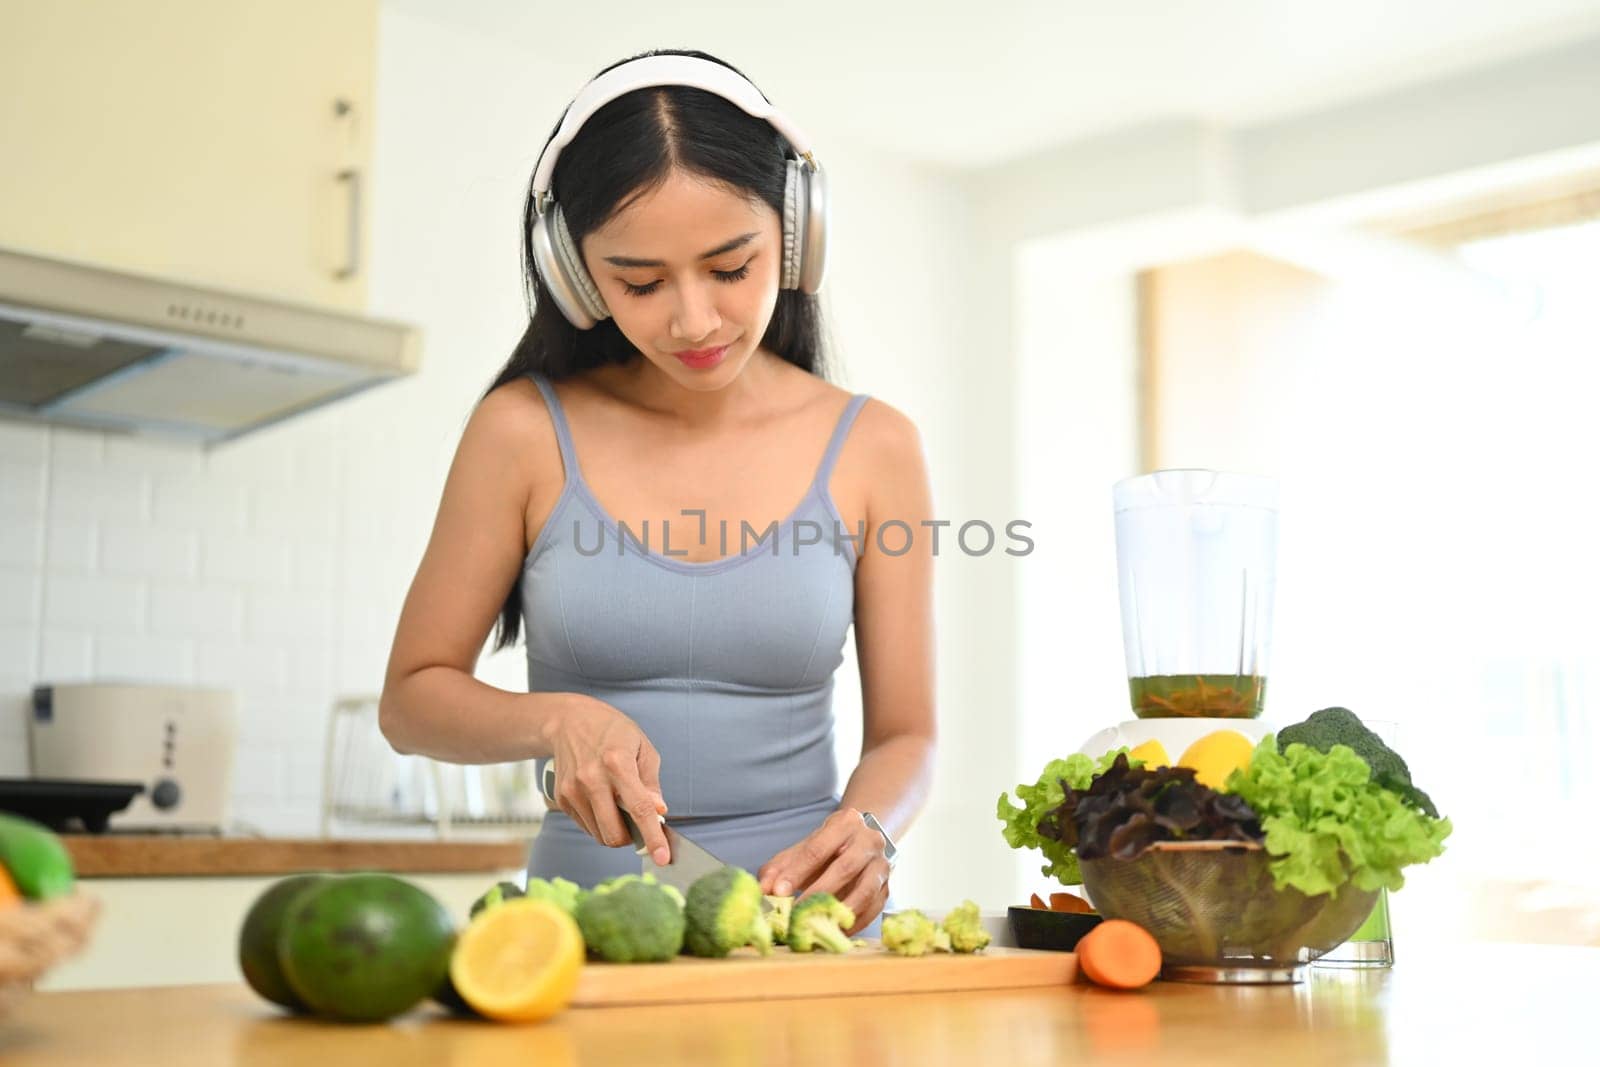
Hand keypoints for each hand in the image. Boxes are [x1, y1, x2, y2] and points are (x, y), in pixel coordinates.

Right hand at [545, 694, 670, 865]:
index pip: (639, 809)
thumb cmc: (612, 732)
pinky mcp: (562, 799)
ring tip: (618, 806)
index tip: (662, 858)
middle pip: (614, 833)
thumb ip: (651, 782)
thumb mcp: (642, 747)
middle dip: (631, 839)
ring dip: (615, 831)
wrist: (569, 721)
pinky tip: (602, 801)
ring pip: (600, 835)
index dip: (653, 837)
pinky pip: (587, 827)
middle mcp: (591, 779)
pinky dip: (599, 823)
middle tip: (638, 825)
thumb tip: (659, 811)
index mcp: (617, 763)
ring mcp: (573, 791)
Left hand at [757, 807, 889, 935]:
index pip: (818, 848)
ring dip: (839, 911)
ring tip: (817, 926)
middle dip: (817, 893)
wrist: (862, 841)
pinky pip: (873, 909)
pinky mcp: (887, 888)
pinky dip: (854, 924)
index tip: (778, 892)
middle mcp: (869, 840)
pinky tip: (835, 931)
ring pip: (865, 891)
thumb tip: (763, 890)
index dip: (797, 872)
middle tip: (795, 913)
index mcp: (845, 823)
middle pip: (845, 869)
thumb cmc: (827, 847)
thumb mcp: (803, 849)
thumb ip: (780, 867)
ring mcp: (882, 865)